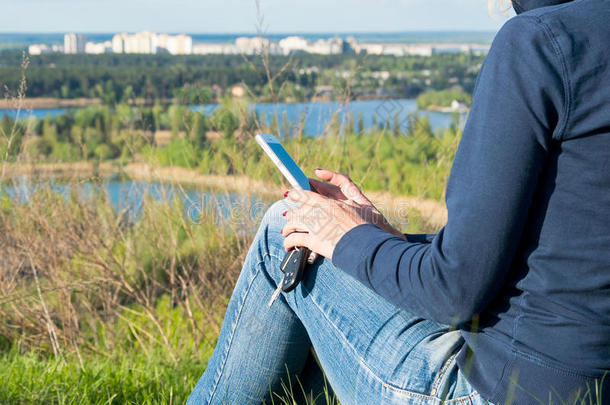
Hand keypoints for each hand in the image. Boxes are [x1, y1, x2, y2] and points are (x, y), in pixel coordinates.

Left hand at [281, 169, 405, 258]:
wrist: (369, 245)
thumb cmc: (369, 226)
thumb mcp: (362, 205)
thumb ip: (349, 194)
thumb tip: (340, 195)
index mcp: (331, 203)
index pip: (307, 195)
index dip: (296, 194)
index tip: (289, 194)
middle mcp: (321, 212)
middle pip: (299, 209)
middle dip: (291, 212)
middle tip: (287, 215)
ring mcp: (316, 226)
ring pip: (294, 222)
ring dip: (288, 227)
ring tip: (285, 231)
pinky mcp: (315, 241)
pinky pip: (295, 239)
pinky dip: (289, 242)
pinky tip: (287, 245)